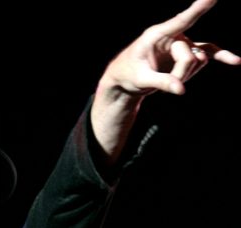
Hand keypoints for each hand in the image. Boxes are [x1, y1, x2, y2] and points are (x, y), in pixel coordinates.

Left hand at [91, 0, 240, 161]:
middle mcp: (173, 35)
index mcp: (157, 34)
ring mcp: (183, 43)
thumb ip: (161, 83)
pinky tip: (235, 61)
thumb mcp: (141, 80)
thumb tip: (181, 90)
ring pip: (197, 61)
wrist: (127, 78)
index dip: (197, 9)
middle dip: (179, 75)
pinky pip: (208, 54)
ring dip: (185, 76)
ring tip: (168, 83)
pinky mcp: (188, 53)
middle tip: (164, 85)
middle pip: (189, 56)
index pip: (181, 21)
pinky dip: (221, 58)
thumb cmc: (129, 74)